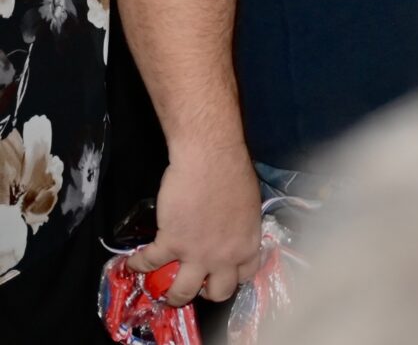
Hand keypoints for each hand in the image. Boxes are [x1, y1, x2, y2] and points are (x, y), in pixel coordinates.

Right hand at [129, 144, 264, 305]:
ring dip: (171, 294)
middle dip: (205, 292)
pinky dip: (138, 265)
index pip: (245, 275)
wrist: (210, 158)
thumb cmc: (232, 173)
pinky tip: (133, 263)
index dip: (231, 277)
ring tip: (161, 288)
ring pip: (181, 292)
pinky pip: (149, 264)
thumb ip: (240, 228)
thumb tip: (230, 234)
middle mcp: (226, 256)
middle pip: (219, 292)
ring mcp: (198, 253)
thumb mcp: (248, 207)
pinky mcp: (171, 243)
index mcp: (248, 244)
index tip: (220, 274)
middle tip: (194, 283)